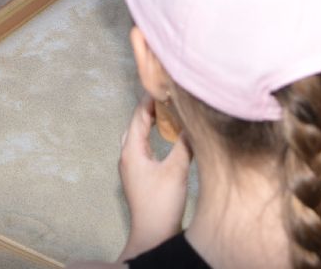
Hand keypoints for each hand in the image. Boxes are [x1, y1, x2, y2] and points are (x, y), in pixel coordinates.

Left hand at [117, 94, 192, 258]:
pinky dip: (153, 137)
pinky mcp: (139, 176)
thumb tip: (192, 122)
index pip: (139, 116)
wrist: (152, 235)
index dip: (151, 99)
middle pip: (136, 124)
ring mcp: (132, 167)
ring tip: (168, 113)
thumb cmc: (160, 205)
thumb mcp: (176, 170)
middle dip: (151, 109)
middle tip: (168, 96)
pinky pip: (143, 147)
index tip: (165, 85)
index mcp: (132, 151)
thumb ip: (184, 144)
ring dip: (151, 123)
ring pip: (139, 136)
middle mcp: (128, 156)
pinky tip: (167, 139)